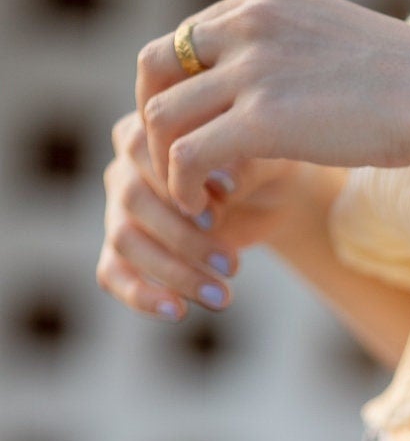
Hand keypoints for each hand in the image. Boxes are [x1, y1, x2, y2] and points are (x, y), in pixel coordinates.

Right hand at [98, 110, 313, 319]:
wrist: (266, 198)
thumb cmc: (262, 168)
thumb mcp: (265, 160)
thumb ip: (241, 162)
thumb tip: (221, 183)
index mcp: (149, 129)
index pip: (139, 149)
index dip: (172, 185)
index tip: (217, 214)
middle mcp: (126, 166)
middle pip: (132, 199)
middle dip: (184, 239)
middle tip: (231, 266)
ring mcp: (119, 208)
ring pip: (125, 240)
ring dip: (174, 273)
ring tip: (223, 298)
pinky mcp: (122, 249)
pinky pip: (112, 273)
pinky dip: (141, 296)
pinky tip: (179, 311)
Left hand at [135, 0, 409, 217]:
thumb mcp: (341, 47)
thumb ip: (299, 55)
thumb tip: (294, 89)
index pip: (189, 36)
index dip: (184, 90)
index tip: (202, 132)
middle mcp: (248, 22)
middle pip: (157, 64)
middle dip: (157, 118)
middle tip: (175, 163)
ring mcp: (251, 68)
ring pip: (162, 113)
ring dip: (165, 161)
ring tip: (191, 196)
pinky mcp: (261, 119)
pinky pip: (187, 153)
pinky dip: (182, 185)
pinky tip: (204, 208)